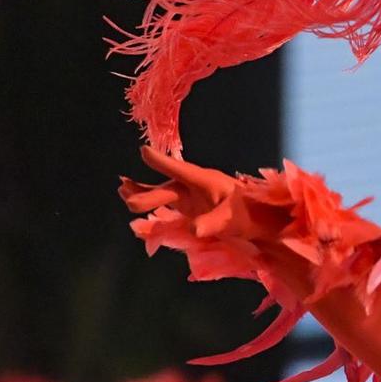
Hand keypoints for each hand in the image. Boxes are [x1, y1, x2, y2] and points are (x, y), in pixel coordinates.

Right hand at [126, 147, 285, 242]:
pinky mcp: (188, 210)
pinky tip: (136, 210)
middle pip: (166, 189)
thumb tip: (195, 230)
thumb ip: (213, 223)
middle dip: (146, 192)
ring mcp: (189, 199)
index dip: (162, 162)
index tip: (144, 151)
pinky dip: (150, 207)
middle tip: (123, 192)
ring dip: (143, 194)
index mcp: (204, 182)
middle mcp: (192, 188)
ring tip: (122, 190)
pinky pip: (165, 207)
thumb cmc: (248, 213)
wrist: (258, 221)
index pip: (180, 169)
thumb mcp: (232, 219)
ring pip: (162, 195)